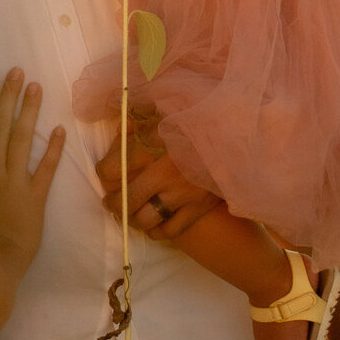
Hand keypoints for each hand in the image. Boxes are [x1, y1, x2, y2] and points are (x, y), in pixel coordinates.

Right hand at [0, 70, 65, 274]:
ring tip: (36, 86)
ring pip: (21, 141)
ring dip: (28, 113)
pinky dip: (53, 150)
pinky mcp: (33, 201)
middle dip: (8, 98)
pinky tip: (61, 130)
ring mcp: (14, 185)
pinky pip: (45, 171)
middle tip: (17, 70)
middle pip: (1, 128)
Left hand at [96, 120, 220, 240]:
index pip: (110, 170)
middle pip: (124, 201)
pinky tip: (153, 225)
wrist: (236, 131)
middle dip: (113, 203)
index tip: (106, 172)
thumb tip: (120, 130)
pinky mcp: (200, 206)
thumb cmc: (197, 115)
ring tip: (131, 214)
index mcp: (150, 145)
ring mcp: (182, 193)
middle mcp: (162, 173)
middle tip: (111, 202)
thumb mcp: (164, 108)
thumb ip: (139, 119)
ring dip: (132, 219)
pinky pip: (170, 230)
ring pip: (144, 219)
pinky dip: (157, 231)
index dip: (104, 173)